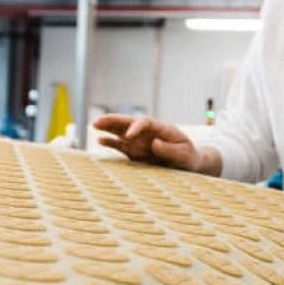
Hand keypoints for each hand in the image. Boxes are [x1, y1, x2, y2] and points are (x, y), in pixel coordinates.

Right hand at [93, 114, 219, 175]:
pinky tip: (100, 140)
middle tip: (98, 120)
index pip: (146, 122)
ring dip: (108, 127)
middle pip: (129, 122)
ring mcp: (140, 141)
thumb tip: (153, 143)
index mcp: (162, 129)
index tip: (129, 135)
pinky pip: (120, 145)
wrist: (188, 164)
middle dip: (114, 120)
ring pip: (121, 131)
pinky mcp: (135, 151)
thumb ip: (170, 149)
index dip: (136, 127)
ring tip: (94, 125)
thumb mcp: (184, 154)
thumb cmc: (189, 157)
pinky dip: (111, 142)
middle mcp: (148, 132)